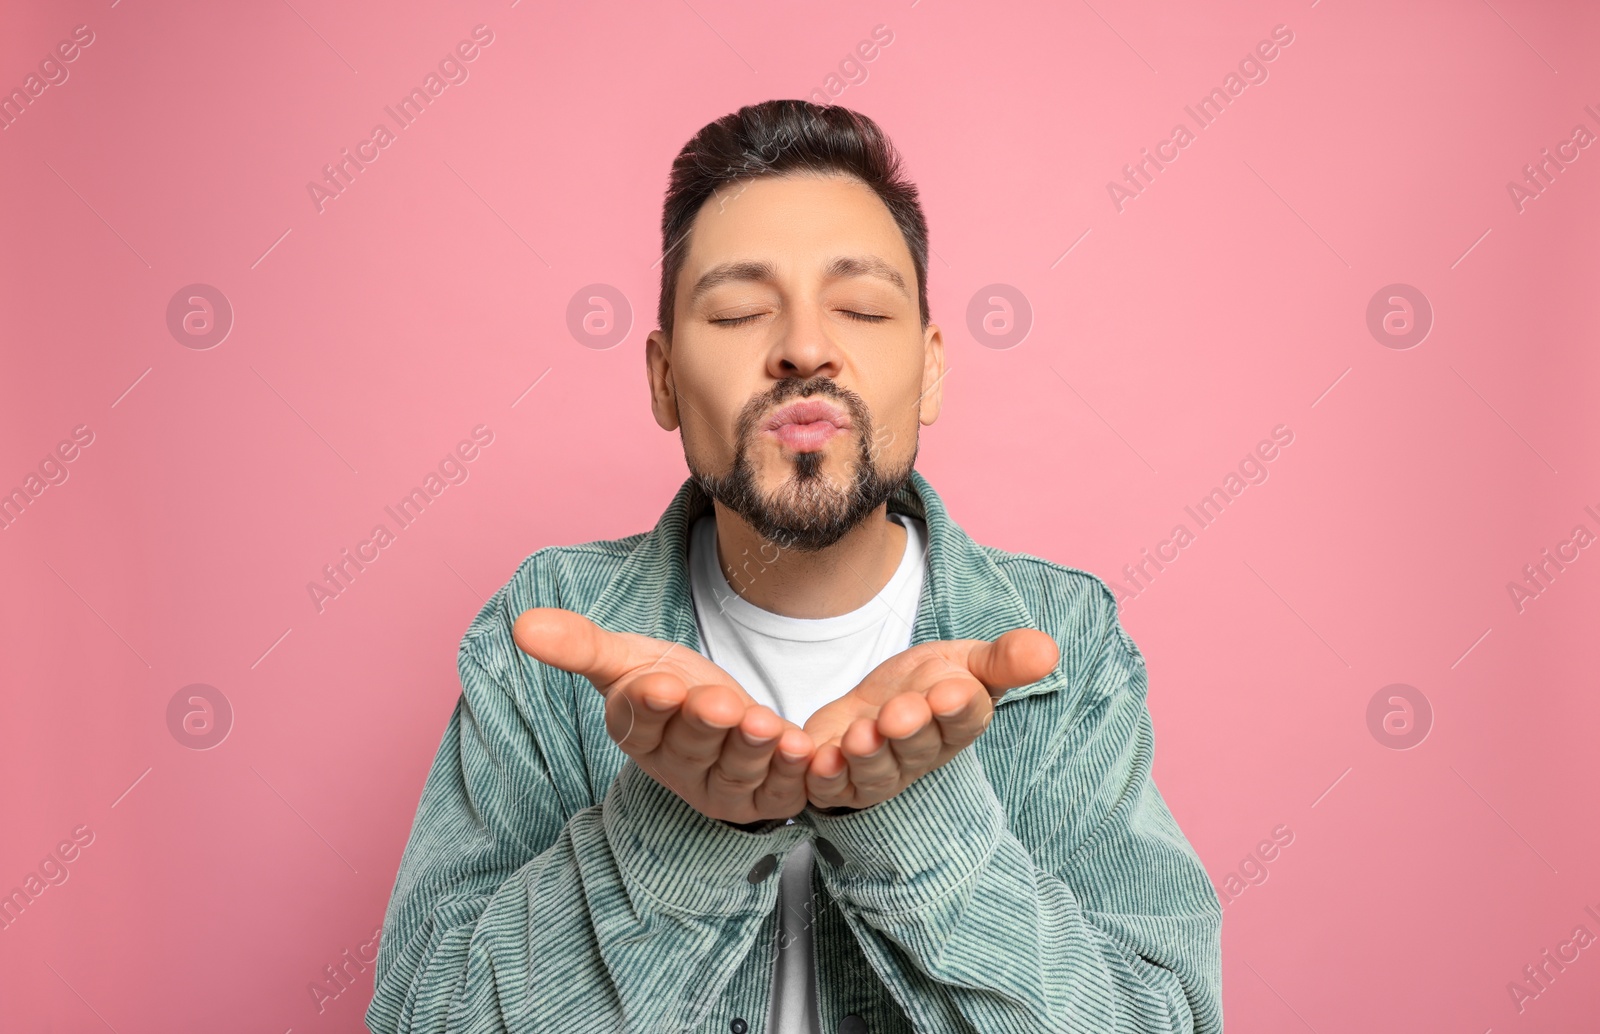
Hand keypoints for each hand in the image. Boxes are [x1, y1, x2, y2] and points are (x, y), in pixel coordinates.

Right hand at [512, 608, 816, 823]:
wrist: (726, 713)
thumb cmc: (670, 685)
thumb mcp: (629, 658)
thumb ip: (582, 645)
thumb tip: (521, 624)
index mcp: (637, 732)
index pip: (639, 722)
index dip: (651, 706)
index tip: (662, 686)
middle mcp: (677, 767)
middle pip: (691, 745)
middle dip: (706, 723)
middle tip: (720, 703)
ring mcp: (721, 786)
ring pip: (736, 768)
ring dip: (752, 748)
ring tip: (765, 724)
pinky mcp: (764, 798)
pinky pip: (780, 790)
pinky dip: (794, 772)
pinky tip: (803, 749)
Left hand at [802, 629, 1058, 810]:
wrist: (875, 699)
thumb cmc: (927, 683)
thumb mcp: (965, 660)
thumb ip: (1003, 659)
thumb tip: (1048, 650)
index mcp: (957, 725)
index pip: (963, 720)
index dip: (956, 708)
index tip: (950, 691)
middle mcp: (918, 756)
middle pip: (915, 749)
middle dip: (907, 732)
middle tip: (898, 713)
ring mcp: (876, 773)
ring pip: (873, 774)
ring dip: (865, 756)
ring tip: (859, 734)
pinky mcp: (835, 781)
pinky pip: (827, 787)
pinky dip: (819, 776)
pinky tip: (813, 755)